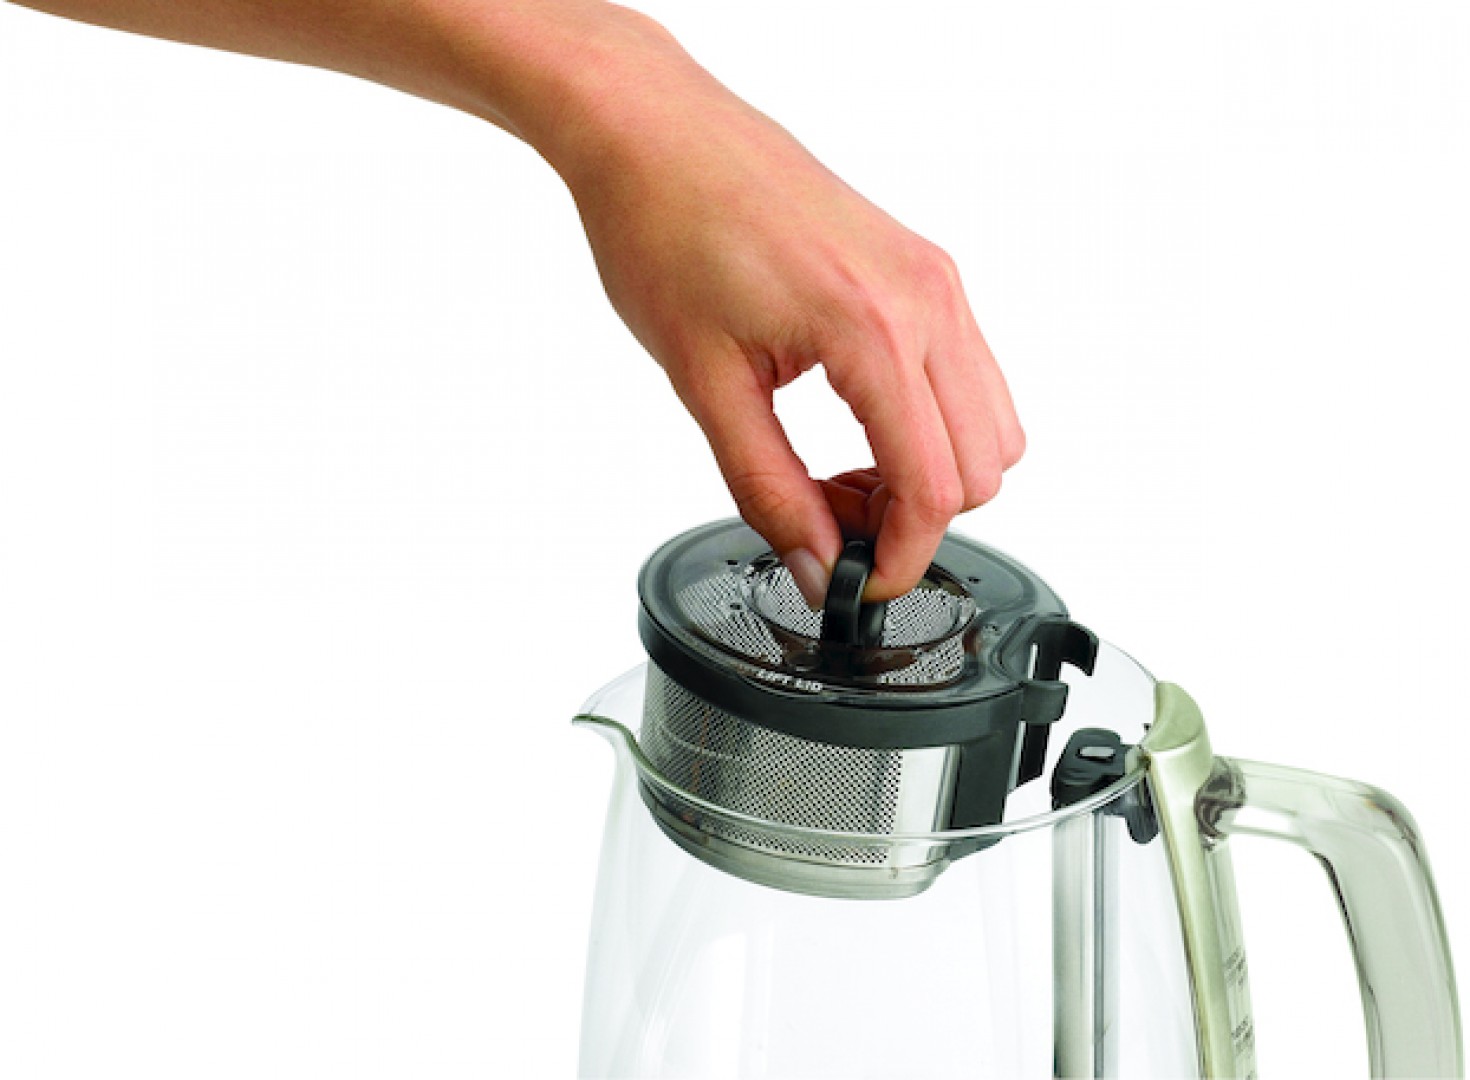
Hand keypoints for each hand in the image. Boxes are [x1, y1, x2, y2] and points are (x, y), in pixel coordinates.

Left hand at [548, 20, 1023, 602]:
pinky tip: (856, 424)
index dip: (898, 559)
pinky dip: (930, 423)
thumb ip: (766, 486)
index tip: (852, 583)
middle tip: (827, 521)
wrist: (657, 133)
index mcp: (873, 329)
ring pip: (989, 426)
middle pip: (981, 467)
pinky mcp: (923, 268)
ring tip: (836, 472)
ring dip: (928, 472)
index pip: (934, 488)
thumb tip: (809, 563)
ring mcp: (933, 279)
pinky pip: (969, 376)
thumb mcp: (705, 383)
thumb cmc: (665, 229)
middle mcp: (926, 299)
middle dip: (912, 518)